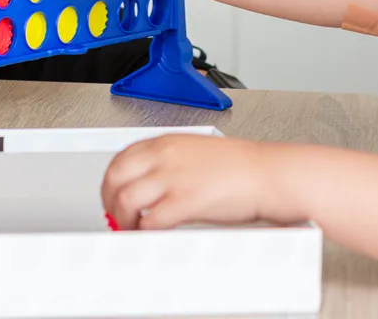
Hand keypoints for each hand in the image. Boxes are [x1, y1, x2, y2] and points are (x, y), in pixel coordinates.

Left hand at [101, 134, 302, 229]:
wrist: (269, 174)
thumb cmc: (241, 166)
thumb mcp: (196, 152)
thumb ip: (169, 162)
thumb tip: (148, 183)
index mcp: (168, 141)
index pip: (121, 157)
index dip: (111, 181)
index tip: (113, 195)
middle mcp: (166, 155)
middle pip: (115, 177)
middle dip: (109, 201)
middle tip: (115, 216)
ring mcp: (174, 177)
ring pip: (125, 200)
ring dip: (122, 221)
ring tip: (131, 231)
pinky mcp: (185, 200)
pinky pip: (150, 221)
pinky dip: (143, 233)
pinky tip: (150, 237)